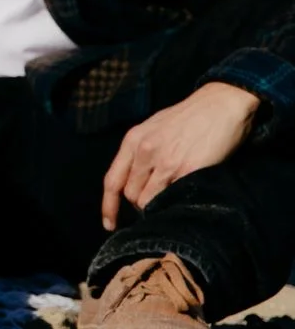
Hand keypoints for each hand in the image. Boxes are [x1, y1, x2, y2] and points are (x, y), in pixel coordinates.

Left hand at [101, 81, 260, 229]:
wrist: (220, 104)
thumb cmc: (188, 117)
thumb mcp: (153, 128)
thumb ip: (141, 152)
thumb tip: (137, 180)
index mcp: (133, 140)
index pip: (112, 180)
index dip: (108, 206)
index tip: (109, 224)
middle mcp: (145, 151)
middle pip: (131, 195)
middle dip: (140, 205)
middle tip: (156, 204)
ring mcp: (166, 162)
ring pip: (149, 201)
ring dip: (157, 208)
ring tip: (170, 203)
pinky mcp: (189, 169)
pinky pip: (174, 198)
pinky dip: (175, 205)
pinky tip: (183, 201)